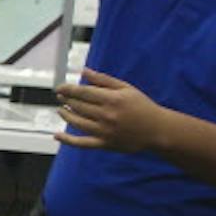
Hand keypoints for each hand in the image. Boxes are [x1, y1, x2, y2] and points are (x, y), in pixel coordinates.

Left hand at [56, 68, 171, 151]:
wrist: (157, 129)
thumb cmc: (141, 106)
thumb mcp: (125, 88)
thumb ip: (103, 80)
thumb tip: (83, 71)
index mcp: (111, 99)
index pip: (82, 92)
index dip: (68, 89)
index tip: (60, 88)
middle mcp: (106, 115)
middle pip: (78, 106)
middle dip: (66, 100)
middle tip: (60, 96)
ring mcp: (104, 131)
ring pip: (77, 123)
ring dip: (66, 115)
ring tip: (61, 110)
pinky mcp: (105, 144)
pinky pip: (82, 143)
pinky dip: (68, 140)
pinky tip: (57, 136)